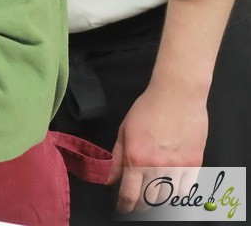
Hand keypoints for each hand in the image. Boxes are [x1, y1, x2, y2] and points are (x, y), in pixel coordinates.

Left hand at [107, 86, 207, 212]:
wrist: (177, 95)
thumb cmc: (148, 108)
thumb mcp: (124, 131)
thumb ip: (117, 158)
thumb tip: (108, 179)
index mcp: (136, 158)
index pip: (129, 195)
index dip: (125, 207)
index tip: (123, 209)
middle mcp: (157, 166)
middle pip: (149, 201)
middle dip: (141, 205)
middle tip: (138, 201)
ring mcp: (178, 166)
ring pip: (170, 199)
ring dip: (160, 201)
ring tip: (154, 194)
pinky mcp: (195, 164)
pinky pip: (188, 190)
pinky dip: (179, 194)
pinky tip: (172, 188)